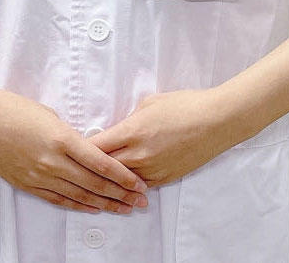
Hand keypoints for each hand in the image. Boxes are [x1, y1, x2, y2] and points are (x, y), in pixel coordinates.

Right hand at [0, 87, 148, 213]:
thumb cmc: (12, 108)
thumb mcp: (49, 115)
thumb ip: (69, 134)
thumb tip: (85, 148)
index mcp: (62, 139)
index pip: (101, 163)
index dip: (123, 176)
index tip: (139, 182)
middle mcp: (53, 162)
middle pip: (94, 183)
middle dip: (121, 193)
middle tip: (140, 200)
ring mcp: (39, 176)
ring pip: (79, 195)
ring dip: (104, 203)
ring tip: (123, 208)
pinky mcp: (27, 184)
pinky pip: (58, 199)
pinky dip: (78, 205)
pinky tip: (92, 208)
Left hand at [87, 89, 232, 186]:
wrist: (215, 121)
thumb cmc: (185, 106)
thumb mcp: (149, 103)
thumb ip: (129, 120)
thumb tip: (119, 129)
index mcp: (132, 131)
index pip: (97, 147)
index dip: (82, 150)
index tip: (72, 149)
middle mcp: (140, 154)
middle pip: (104, 167)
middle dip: (90, 167)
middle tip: (78, 167)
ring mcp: (152, 169)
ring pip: (121, 181)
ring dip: (109, 179)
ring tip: (95, 180)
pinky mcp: (165, 178)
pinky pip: (140, 185)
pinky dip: (129, 184)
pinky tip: (121, 185)